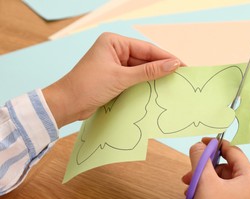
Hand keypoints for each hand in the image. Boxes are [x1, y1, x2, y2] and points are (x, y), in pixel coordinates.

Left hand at [42, 32, 181, 127]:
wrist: (67, 104)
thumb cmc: (88, 86)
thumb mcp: (121, 77)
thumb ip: (148, 71)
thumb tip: (172, 65)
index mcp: (114, 42)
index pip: (146, 49)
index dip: (165, 57)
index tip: (182, 65)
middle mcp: (115, 50)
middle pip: (145, 58)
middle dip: (161, 67)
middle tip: (180, 76)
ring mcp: (114, 64)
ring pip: (141, 69)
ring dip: (154, 77)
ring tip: (172, 83)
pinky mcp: (114, 77)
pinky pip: (134, 78)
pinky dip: (144, 83)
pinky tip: (157, 88)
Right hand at [182, 138, 249, 198]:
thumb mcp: (204, 180)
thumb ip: (200, 158)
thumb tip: (199, 146)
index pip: (233, 152)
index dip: (216, 145)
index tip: (201, 142)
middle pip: (225, 168)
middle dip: (203, 171)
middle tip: (188, 175)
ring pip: (220, 183)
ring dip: (201, 184)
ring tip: (187, 192)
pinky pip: (221, 195)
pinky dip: (205, 195)